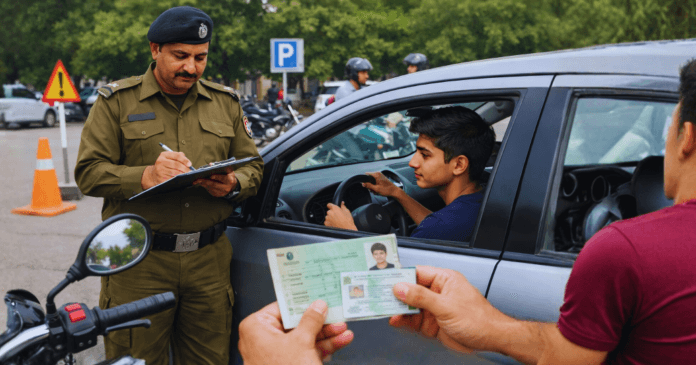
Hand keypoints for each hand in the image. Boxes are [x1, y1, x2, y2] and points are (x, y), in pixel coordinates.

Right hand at [141, 151, 191, 188]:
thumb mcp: (169, 158)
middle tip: (190, 171)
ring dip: (182, 174)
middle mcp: (160, 162)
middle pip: (176, 165)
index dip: (184, 160)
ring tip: (186, 175)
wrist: (153, 174)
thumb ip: (178, 156)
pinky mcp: (160, 178)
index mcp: (164, 155)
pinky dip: (178, 179)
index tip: (190, 164)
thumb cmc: (165, 165)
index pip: (176, 156)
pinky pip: (172, 179)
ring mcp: (160, 171)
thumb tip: (187, 160)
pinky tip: (181, 179)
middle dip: (185, 168)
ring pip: (175, 173)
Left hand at [193, 167, 237, 197]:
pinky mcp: (217, 195)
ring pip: (211, 188)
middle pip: (214, 184)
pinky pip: (210, 190)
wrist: (232, 186)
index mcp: (230, 180)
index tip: (211, 175)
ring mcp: (221, 193)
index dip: (217, 177)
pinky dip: (205, 186)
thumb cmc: (229, 175)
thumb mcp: (228, 170)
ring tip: (197, 180)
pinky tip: (201, 183)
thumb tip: (210, 164)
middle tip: (198, 179)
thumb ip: (221, 166)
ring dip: (203, 184)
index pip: (223, 178)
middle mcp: (226, 188)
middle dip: (206, 181)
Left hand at [239, 300, 353, 364]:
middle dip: (319, 322)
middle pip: (295, 323)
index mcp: (256, 327)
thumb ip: (311, 320)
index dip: (303, 303)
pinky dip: (321, 348)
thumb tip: (317, 306)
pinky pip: (304, 351)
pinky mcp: (285, 364)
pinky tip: (339, 342)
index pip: (282, 307)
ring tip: (343, 330)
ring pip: (303, 338)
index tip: (318, 297)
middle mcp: (262, 339)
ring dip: (325, 335)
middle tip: (335, 315)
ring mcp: (274, 353)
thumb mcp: (302, 342)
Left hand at [324, 202, 357, 229]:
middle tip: (338, 216)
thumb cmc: (348, 221)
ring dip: (331, 218)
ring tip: (337, 221)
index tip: (332, 208)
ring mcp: (327, 219)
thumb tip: (342, 203)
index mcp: (334, 208)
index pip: (329, 204)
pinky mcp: (326, 224)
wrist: (347, 229)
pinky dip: (330, 222)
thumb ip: (343, 206)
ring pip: (328, 217)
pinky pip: (327, 222)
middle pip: (329, 211)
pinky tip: (335, 224)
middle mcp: (330, 213)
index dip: (331, 206)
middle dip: (332, 213)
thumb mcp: (347, 211)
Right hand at [362, 172, 398, 197]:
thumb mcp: (376, 189)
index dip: (365, 180)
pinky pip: (376, 182)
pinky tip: (378, 190)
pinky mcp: (382, 179)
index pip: (366, 174)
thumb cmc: (387, 190)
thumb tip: (362, 183)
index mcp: (376, 174)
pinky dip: (376, 186)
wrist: (394, 191)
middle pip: (369, 179)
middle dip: (370, 185)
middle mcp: (378, 174)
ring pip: (372, 181)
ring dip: (373, 187)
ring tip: (377, 191)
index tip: (366, 185)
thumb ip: (369, 186)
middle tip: (373, 190)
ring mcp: (380, 176)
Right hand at [389, 266, 508, 353]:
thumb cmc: (479, 318)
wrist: (490, 339)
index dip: (400, 276)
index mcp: (444, 279)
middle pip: (410, 290)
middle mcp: (438, 292)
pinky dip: (404, 320)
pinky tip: (396, 320)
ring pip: (410, 306)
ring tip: (386, 309)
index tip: (385, 278)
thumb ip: (422, 297)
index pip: (417, 273)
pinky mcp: (432, 323)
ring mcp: (434, 308)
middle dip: (396, 294)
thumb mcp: (446, 306)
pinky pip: (413, 320)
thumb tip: (402, 288)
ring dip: (398, 309)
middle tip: (380, 295)